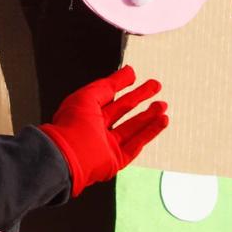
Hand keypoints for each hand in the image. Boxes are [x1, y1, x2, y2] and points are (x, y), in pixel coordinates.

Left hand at [38, 66, 167, 196]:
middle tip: (156, 86)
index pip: (109, 95)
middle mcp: (97, 129)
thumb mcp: (89, 95)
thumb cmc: (72, 125)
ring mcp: (107, 145)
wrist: (68, 155)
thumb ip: (111, 84)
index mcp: (86, 112)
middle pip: (124, 110)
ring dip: (149, 116)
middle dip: (141, 98)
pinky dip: (150, 133)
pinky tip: (162, 122)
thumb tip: (128, 71)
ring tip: (163, 105)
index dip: (122, 84)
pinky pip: (136, 144)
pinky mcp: (116, 160)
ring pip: (133, 128)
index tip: (135, 76)